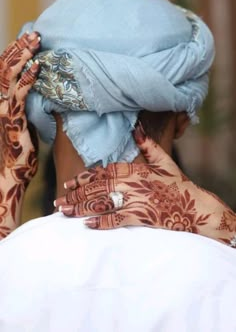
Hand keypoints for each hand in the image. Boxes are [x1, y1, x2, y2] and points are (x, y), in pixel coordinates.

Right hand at [0, 32, 39, 236]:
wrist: (9, 173)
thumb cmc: (18, 149)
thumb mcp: (21, 121)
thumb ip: (25, 104)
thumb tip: (39, 90)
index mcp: (1, 99)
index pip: (5, 70)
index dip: (15, 53)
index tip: (30, 40)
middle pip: (6, 67)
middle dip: (20, 48)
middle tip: (35, 34)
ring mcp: (3, 108)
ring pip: (10, 76)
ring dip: (23, 57)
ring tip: (36, 42)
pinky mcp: (12, 118)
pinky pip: (20, 95)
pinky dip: (28, 79)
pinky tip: (37, 67)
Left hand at [55, 126, 235, 246]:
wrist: (195, 206)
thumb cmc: (178, 184)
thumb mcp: (165, 162)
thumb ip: (149, 146)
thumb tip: (137, 129)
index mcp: (135, 170)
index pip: (105, 171)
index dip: (85, 176)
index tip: (71, 182)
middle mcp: (132, 183)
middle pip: (97, 188)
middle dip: (76, 194)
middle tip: (60, 201)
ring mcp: (135, 200)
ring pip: (102, 203)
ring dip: (81, 208)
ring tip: (64, 212)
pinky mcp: (139, 217)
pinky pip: (116, 219)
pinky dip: (101, 222)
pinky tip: (87, 225)